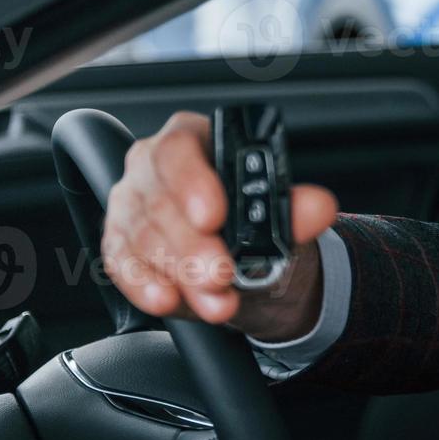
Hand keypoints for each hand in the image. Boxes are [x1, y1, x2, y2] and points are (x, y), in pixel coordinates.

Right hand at [101, 111, 338, 339]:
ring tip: (217, 299)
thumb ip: (299, 211)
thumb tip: (319, 207)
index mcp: (195, 140)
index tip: (214, 217)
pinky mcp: (119, 244)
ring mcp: (132, 206)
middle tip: (221, 273)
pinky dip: (146, 286)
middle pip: (159, 200)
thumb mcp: (284, 218)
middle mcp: (154, 167)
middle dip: (191, 245)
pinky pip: (122, 265)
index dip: (193, 182)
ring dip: (179, 274)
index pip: (180, 148)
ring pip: (142, 237)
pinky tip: (169, 300)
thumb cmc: (259, 226)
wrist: (250, 268)